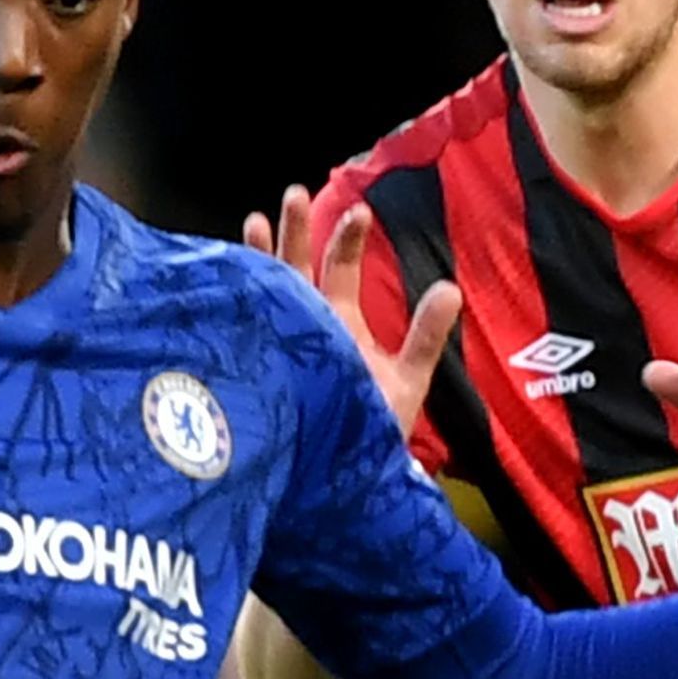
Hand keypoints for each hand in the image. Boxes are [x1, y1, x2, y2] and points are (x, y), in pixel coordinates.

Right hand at [245, 191, 461, 445]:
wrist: (342, 486)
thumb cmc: (373, 434)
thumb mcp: (406, 381)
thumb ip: (425, 336)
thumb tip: (452, 288)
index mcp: (340, 326)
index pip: (342, 271)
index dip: (347, 241)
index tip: (357, 211)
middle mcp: (306, 330)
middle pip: (297, 271)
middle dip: (295, 233)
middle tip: (292, 193)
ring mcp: (278, 348)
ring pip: (266, 293)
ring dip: (262, 257)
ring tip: (253, 218)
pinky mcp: (256, 372)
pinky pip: (241, 332)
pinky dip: (233, 303)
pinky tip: (225, 276)